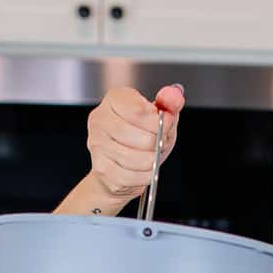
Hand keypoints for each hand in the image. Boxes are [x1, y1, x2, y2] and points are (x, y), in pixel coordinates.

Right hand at [86, 84, 184, 202]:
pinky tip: (144, 169)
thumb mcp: (158, 115)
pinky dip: (145, 175)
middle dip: (158, 144)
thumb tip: (175, 96)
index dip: (160, 122)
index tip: (167, 124)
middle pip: (143, 138)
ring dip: (153, 161)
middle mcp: (101, 120)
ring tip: (152, 156)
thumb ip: (169, 103)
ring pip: (138, 159)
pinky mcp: (101, 168)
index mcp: (115, 99)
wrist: (117, 161)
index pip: (139, 111)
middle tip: (160, 143)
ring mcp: (98, 145)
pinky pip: (132, 176)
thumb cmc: (138, 135)